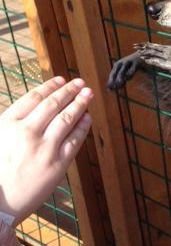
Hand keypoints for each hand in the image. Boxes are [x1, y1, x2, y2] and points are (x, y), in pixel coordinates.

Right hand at [0, 76, 93, 226]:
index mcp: (7, 124)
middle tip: (80, 83)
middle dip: (69, 91)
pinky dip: (82, 127)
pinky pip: (74, 140)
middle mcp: (26, 132)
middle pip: (53, 104)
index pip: (34, 98)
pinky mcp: (57, 164)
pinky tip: (88, 118)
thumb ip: (13, 122)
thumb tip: (33, 108)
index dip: (50, 87)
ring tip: (88, 94)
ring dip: (80, 103)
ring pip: (66, 119)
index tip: (61, 80)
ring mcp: (43, 148)